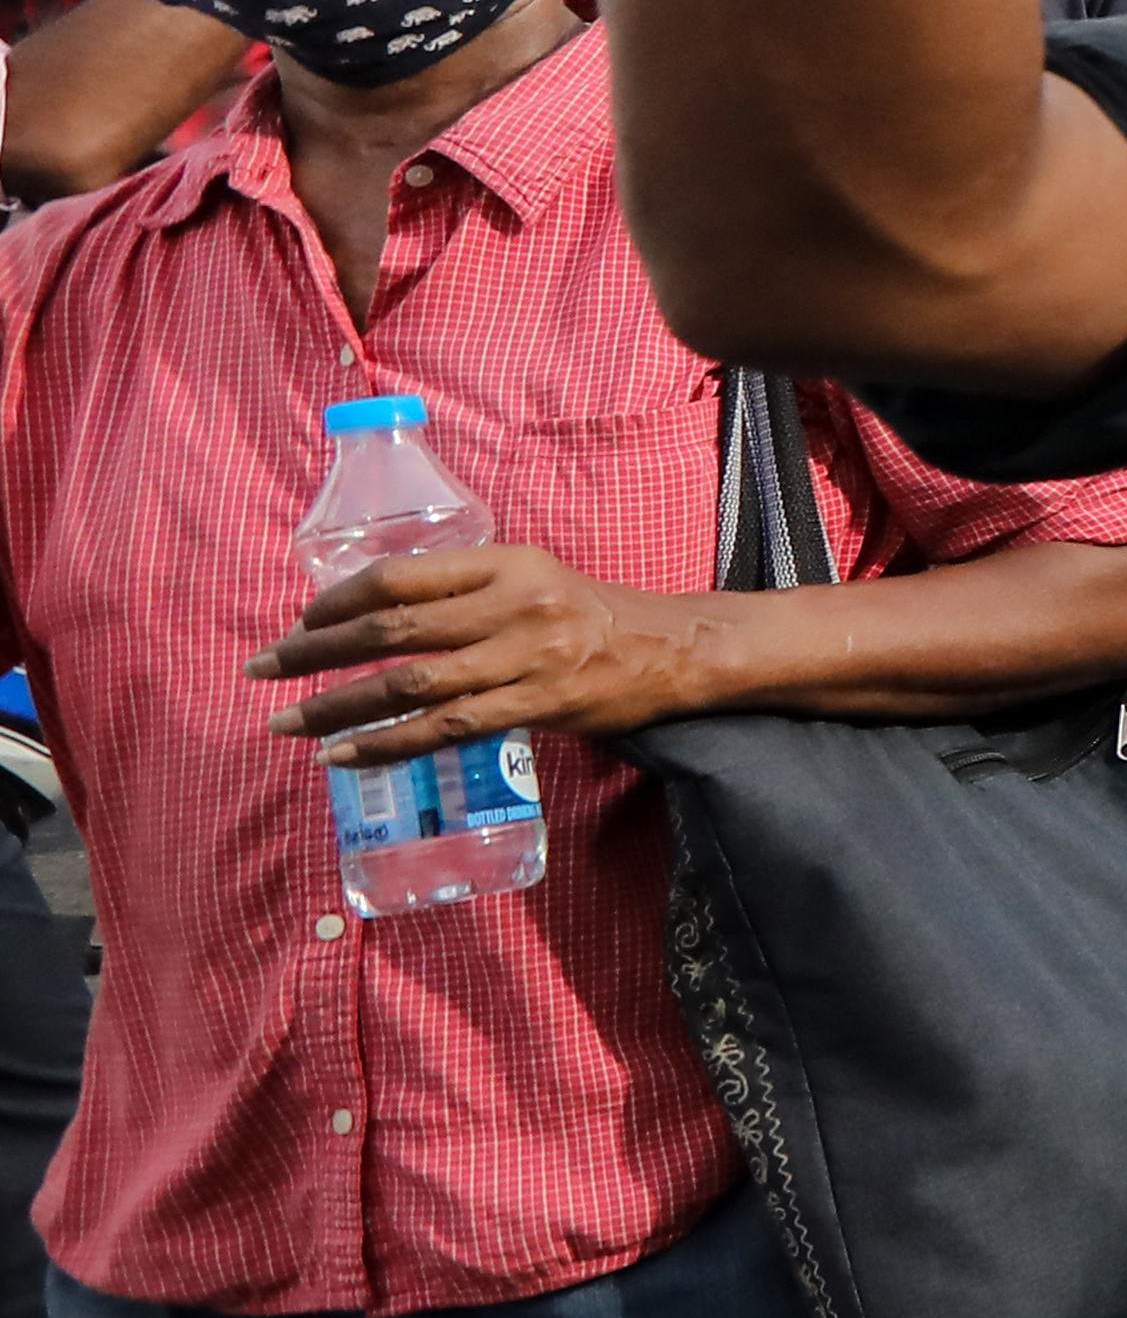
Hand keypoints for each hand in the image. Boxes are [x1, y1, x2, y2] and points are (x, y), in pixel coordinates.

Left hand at [251, 549, 719, 762]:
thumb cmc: (591, 613)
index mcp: (505, 563)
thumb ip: (464, 590)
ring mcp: (524, 658)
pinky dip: (385, 744)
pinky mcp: (534, 706)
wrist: (673, 650)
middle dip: (314, 651)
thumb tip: (376, 617)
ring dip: (335, 707)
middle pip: (391, 629)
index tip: (299, 623)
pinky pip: (443, 729)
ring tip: (284, 722)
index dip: (337, 601)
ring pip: (408, 685)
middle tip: (262, 668)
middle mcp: (511, 605)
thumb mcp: (531, 577)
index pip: (399, 576)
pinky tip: (343, 754)